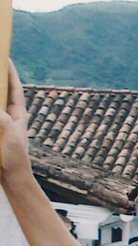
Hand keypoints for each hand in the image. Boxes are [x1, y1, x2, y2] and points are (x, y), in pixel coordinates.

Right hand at [0, 60, 30, 182]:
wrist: (12, 178)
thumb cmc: (15, 158)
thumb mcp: (9, 134)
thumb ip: (0, 118)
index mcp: (18, 114)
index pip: (14, 88)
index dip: (10, 71)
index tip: (5, 56)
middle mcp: (10, 117)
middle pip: (2, 93)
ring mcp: (1, 125)